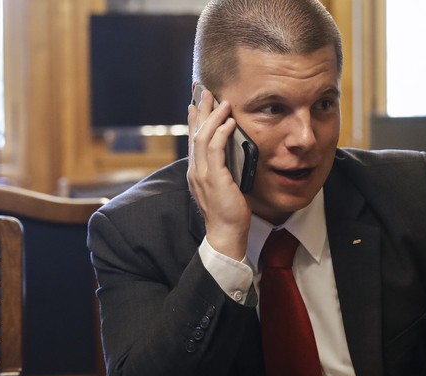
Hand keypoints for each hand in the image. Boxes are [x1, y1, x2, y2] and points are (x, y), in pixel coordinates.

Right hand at [187, 88, 250, 259]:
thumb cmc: (228, 214)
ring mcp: (202, 174)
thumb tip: (233, 157)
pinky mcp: (214, 178)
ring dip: (213, 117)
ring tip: (222, 102)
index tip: (196, 103)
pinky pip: (215, 149)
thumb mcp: (224, 187)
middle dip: (200, 110)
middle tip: (204, 91)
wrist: (225, 234)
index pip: (193, 140)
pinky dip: (222, 133)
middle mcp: (195, 171)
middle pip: (195, 133)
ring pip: (204, 137)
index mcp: (196, 172)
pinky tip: (229, 122)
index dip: (194, 120)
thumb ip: (224, 171)